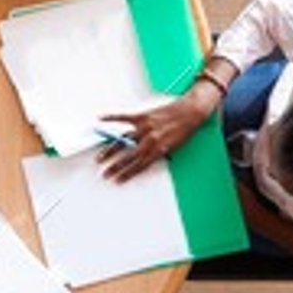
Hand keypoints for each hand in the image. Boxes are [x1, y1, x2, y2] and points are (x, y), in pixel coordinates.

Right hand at [96, 94, 213, 182]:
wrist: (192, 112)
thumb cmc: (185, 129)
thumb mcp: (174, 147)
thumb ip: (157, 153)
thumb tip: (144, 159)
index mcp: (159, 150)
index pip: (138, 166)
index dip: (127, 174)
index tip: (117, 180)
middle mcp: (150, 139)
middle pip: (128, 157)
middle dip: (115, 167)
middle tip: (105, 174)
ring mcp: (145, 127)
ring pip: (122, 141)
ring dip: (110, 150)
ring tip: (100, 157)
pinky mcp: (143, 115)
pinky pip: (124, 117)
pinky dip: (112, 118)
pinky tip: (101, 119)